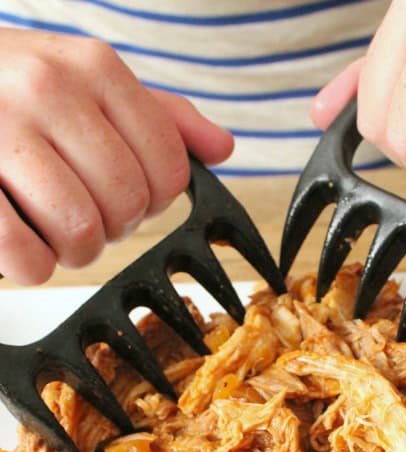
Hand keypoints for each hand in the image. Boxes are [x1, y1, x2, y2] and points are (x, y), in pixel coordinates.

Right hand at [0, 30, 232, 283]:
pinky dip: (27, 267)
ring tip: (45, 225)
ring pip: (83, 235)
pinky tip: (14, 241)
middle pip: (129, 206)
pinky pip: (26, 258)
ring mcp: (0, 130)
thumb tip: (221, 148)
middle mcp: (49, 89)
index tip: (119, 194)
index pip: (170, 169)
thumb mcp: (84, 82)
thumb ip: (156, 117)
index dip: (150, 200)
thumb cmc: (7, 91)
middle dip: (110, 227)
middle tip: (77, 212)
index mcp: (94, 68)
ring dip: (69, 250)